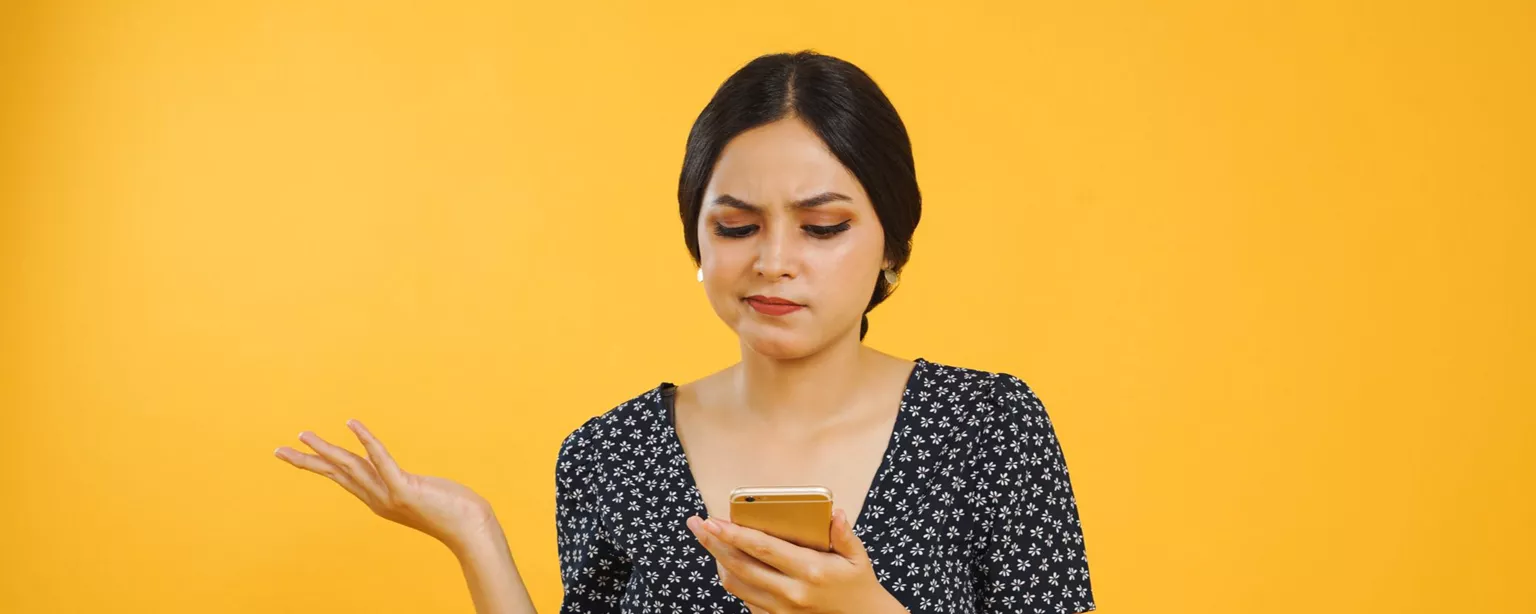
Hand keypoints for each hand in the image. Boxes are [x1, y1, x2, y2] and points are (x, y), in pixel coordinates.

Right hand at [274, 419, 496, 552]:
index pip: (342, 477)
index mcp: (378, 498)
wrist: (470, 530)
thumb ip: (403, 485)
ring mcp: (389, 495)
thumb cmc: (452, 511)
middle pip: (335, 474)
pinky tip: (353, 424)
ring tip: (304, 434)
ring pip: (350, 467)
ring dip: (326, 449)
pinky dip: (367, 441)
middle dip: (306, 461)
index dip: (318, 464)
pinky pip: (382, 460)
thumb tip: (398, 476)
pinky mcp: (405, 489)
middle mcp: (377, 498)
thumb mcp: (420, 495)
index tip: (295, 454)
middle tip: (278, 449)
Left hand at [686, 510, 906, 613]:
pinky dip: (732, 579)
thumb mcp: (857, 557)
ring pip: (736, 584)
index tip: (712, 520)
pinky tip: (726, 563)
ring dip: (717, 561)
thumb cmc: (857, 583)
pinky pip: (744, 598)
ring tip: (708, 540)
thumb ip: (844, 534)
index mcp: (810, 570)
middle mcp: (791, 592)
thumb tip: (835, 513)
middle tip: (696, 524)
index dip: (733, 534)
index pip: (762, 548)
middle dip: (713, 543)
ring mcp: (781, 609)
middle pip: (740, 565)